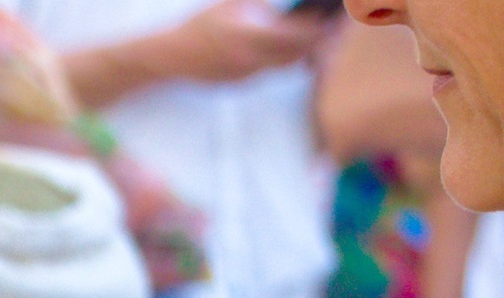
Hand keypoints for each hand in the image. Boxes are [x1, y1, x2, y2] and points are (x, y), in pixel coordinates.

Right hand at [150, 0, 326, 85]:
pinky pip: (270, 70)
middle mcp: (248, 58)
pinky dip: (282, 58)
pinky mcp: (242, 84)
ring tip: (315, 35)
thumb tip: (296, 1)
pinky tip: (286, 47)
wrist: (169, 56)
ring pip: (287, 64)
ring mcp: (246, 74)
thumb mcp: (233, 3)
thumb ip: (266, 1)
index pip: (298, 35)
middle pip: (298, 53)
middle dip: (319, 40)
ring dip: (303, 50)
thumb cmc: (202, 24)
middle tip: (334, 26)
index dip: (321, 26)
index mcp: (248, 34)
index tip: (334, 16)